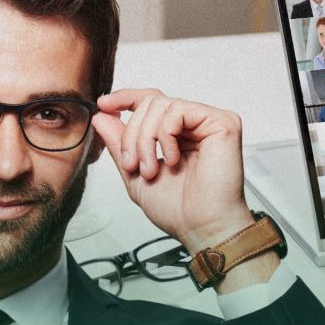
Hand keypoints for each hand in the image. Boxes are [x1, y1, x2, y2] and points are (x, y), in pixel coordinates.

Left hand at [92, 89, 254, 250]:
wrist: (200, 227)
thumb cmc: (178, 209)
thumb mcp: (134, 173)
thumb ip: (119, 143)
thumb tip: (102, 116)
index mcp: (176, 134)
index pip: (151, 101)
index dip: (126, 98)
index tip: (104, 105)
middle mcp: (193, 125)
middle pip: (151, 102)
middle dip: (132, 134)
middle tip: (133, 164)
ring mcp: (208, 122)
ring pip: (161, 104)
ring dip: (146, 139)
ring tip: (151, 169)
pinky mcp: (222, 123)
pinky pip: (179, 109)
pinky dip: (165, 134)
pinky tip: (173, 159)